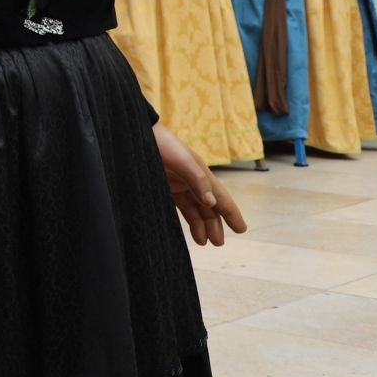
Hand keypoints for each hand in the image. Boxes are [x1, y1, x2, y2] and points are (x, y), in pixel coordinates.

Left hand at [154, 122, 247, 246]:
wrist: (134, 132)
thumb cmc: (160, 143)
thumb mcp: (180, 160)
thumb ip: (197, 179)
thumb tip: (212, 203)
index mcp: (201, 172)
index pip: (220, 196)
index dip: (231, 212)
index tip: (241, 229)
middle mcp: (193, 180)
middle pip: (209, 206)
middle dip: (215, 224)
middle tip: (219, 243)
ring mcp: (179, 184)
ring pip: (196, 209)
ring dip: (202, 225)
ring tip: (205, 242)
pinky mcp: (165, 187)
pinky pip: (182, 206)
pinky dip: (189, 219)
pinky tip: (193, 232)